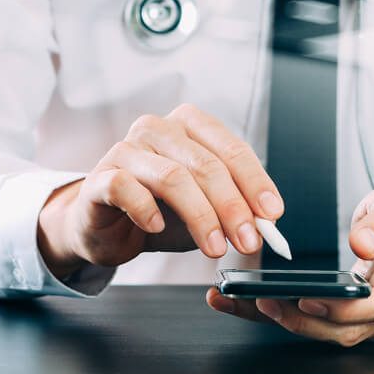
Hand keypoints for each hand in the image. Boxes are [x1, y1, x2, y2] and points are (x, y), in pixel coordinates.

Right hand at [37, 104, 283, 277]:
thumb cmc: (158, 212)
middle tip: (248, 241)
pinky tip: (157, 227)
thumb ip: (234, 211)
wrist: (105, 229)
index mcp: (188, 126)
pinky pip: (126, 188)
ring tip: (214, 247)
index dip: (255, 182)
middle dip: (232, 207)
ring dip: (200, 216)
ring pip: (172, 177)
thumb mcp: (204, 211)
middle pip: (205, 165)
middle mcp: (157, 128)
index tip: (272, 215)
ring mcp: (126, 149)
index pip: (230, 148)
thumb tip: (266, 224)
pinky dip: (147, 210)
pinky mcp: (100, 176)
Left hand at [206, 184, 373, 345]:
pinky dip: (281, 318)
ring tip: (242, 303)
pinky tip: (244, 305)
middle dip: (302, 321)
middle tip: (263, 302)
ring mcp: (372, 321)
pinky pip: (318, 326)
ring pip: (329, 334)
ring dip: (285, 323)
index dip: (341, 308)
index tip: (308, 299)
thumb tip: (364, 243)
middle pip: (347, 329)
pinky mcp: (351, 322)